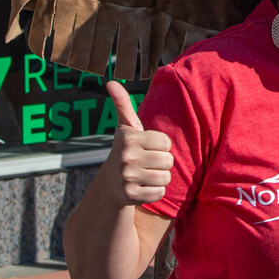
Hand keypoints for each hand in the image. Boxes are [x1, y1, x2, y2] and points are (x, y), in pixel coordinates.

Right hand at [103, 81, 171, 205]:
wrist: (109, 185)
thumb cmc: (126, 150)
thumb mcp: (126, 128)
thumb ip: (123, 104)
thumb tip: (111, 81)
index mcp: (129, 138)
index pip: (166, 143)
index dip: (161, 147)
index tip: (148, 148)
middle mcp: (126, 157)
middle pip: (168, 161)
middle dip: (162, 163)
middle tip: (147, 163)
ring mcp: (127, 178)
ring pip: (166, 178)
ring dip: (160, 178)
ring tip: (146, 174)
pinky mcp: (131, 196)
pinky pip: (160, 193)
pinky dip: (155, 192)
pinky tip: (143, 187)